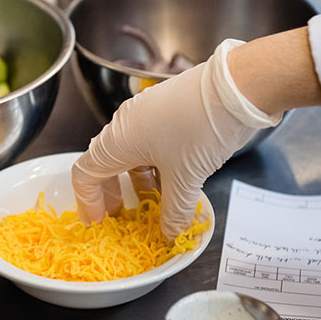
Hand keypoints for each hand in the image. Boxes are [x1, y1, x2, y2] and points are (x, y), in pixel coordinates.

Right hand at [71, 39, 280, 239]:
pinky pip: (147, 142)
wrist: (236, 88)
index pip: (85, 174)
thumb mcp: (186, 178)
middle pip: (104, 162)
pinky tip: (173, 180)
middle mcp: (124, 124)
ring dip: (135, 180)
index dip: (87, 202)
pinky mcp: (164, 108)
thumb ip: (174, 211)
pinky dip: (152, 166)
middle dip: (109, 191)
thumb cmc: (201, 129)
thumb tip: (170, 232)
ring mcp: (144, 113)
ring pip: (129, 153)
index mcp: (118, 141)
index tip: (96, 221)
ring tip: (152, 201)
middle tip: (118, 214)